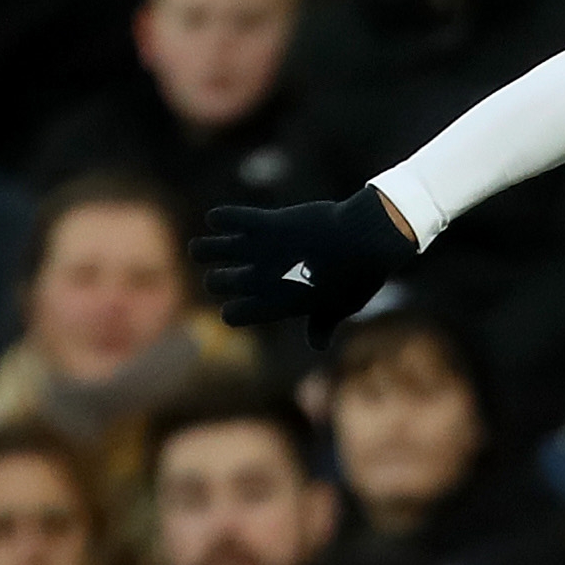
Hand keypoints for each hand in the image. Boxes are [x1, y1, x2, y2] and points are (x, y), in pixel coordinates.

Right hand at [193, 187, 418, 346]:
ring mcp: (262, 250)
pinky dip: (220, 218)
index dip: (232, 311)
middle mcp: (262, 279)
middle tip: (220, 276)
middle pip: (215, 282)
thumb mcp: (341, 307)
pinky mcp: (267, 222)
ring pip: (209, 250)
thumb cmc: (357, 277)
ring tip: (199, 250)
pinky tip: (216, 219)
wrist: (365, 241)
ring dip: (203, 250)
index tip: (237, 306)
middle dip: (215, 280)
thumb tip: (319, 346)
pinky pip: (230, 218)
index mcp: (277, 305)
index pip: (233, 315)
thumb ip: (322, 325)